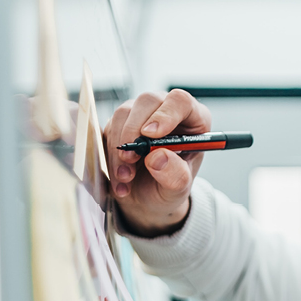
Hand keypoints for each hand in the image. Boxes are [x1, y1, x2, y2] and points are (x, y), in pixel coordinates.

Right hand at [103, 90, 211, 236]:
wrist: (149, 200)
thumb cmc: (170, 187)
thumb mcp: (179, 189)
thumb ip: (175, 175)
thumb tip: (158, 157)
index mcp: (192, 120)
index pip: (181, 101)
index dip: (166, 114)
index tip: (151, 134)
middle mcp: (166, 110)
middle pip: (147, 102)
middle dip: (134, 132)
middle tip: (130, 159)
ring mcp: (141, 114)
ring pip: (123, 114)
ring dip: (119, 147)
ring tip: (126, 177)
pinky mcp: (119, 124)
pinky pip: (107, 129)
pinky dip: (108, 155)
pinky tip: (119, 179)